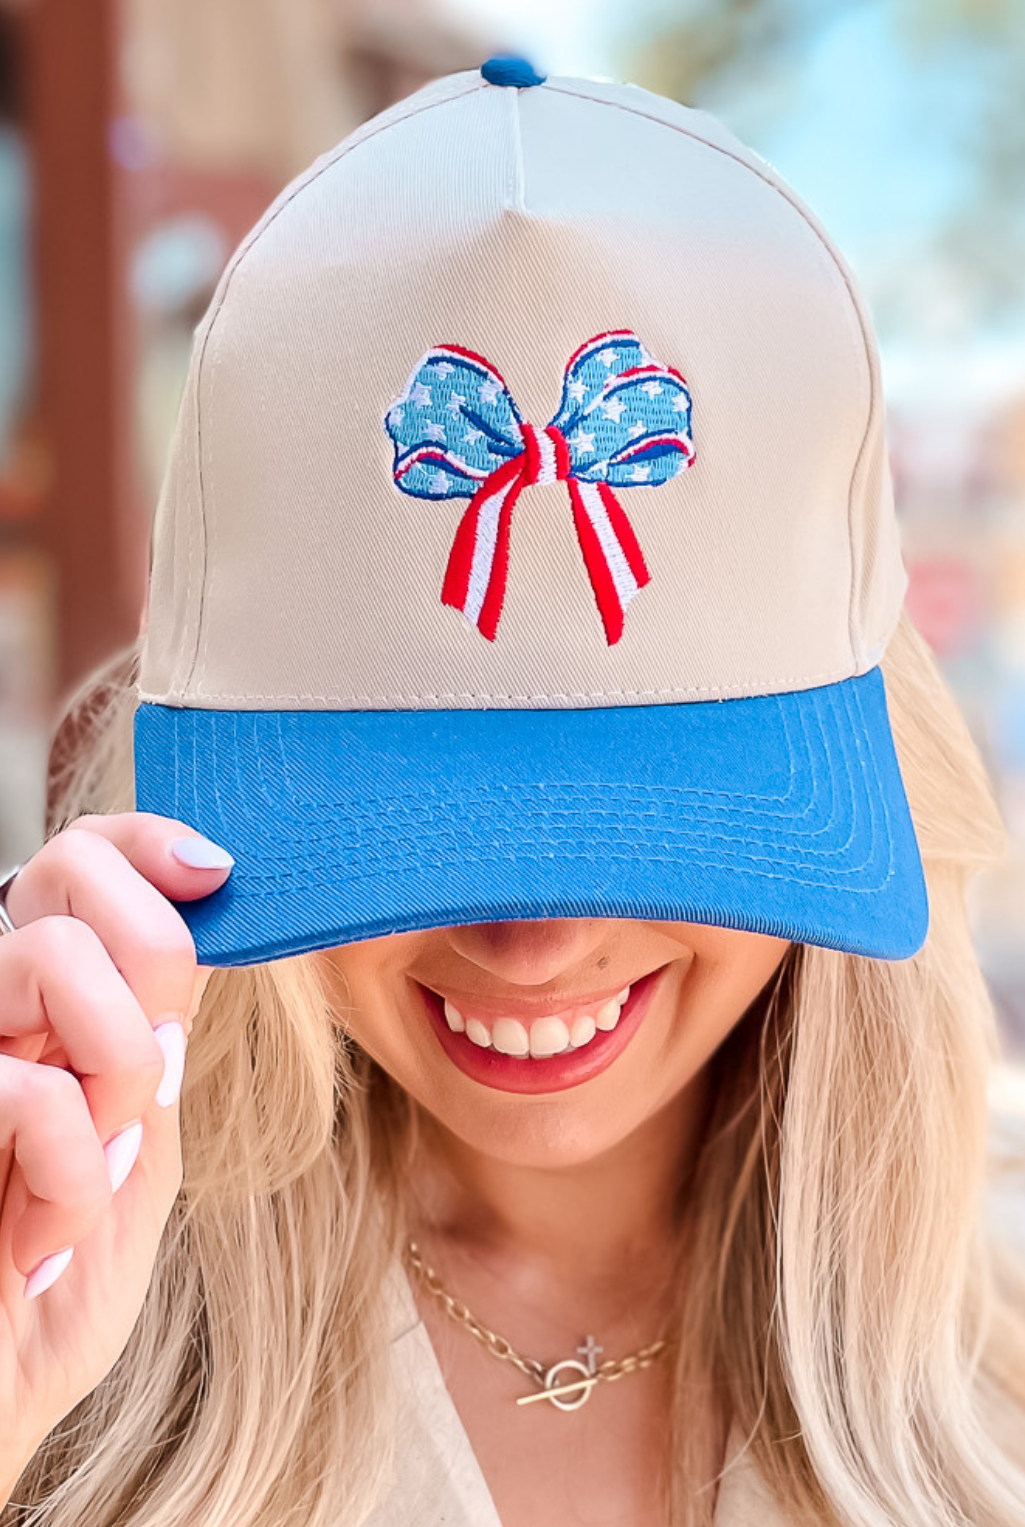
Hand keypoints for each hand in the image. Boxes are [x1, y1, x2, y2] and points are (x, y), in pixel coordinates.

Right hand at [0, 813, 232, 1473]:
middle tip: (148, 1071)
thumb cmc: (58, 1282)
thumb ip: (155, 1037)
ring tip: (103, 1154)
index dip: (146, 839)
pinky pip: (26, 1087)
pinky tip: (44, 1243)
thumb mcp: (135, 1143)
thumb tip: (204, 916)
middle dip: (148, 954)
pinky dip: (68, 1177)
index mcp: (38, 1005)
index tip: (215, 873)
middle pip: (67, 871)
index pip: (79, 857)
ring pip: (50, 952)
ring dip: (115, 1060)